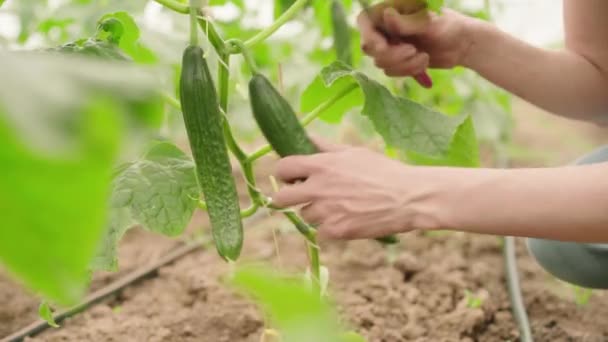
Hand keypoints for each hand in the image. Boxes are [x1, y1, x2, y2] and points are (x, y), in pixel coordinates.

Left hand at [271, 140, 439, 239]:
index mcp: (321, 165)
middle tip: (300, 197)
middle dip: (286, 198)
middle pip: (281, 199)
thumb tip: (307, 136)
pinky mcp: (336, 231)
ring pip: (304, 216)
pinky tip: (346, 219)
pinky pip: (320, 232)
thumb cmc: (384, 171)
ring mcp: (326, 212)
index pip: (283, 168)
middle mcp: (318, 188)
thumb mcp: (354, 152)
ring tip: (337, 207)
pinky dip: (330, 228)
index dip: (285, 173)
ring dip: (315, 212)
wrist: (409, 197)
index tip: (292, 177)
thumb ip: (325, 146)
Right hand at [357, 7, 476, 76]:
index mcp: (392, 11)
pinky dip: (409, 72)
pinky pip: (393, 72)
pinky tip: (425, 70)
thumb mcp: (429, 23)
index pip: (365, 22)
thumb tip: (386, 13)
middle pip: (371, 48)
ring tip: (425, 59)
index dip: (370, 36)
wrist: (464, 45)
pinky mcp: (399, 61)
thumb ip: (406, 22)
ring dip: (404, 66)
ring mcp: (392, 45)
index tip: (385, 47)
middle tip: (414, 51)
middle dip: (392, 55)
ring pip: (382, 64)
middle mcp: (387, 28)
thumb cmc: (450, 26)